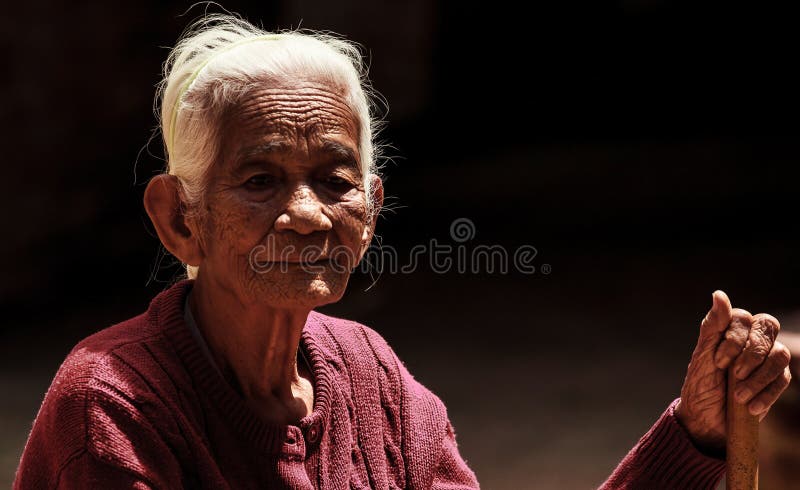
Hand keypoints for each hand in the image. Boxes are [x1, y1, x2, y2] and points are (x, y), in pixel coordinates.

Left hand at [674, 290, 791, 451]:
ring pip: (780, 354)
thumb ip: (712, 326)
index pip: (744, 317)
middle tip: (733, 375)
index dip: (734, 339)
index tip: (718, 362)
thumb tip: (719, 294)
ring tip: (738, 396)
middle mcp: (752, 338)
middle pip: (769, 326)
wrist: (707, 419)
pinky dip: (766, 393)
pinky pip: (783, 378)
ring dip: (758, 377)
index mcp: (731, 328)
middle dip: (751, 354)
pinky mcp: (777, 379)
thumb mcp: (702, 356)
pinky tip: (751, 407)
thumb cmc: (701, 384)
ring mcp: (767, 358)